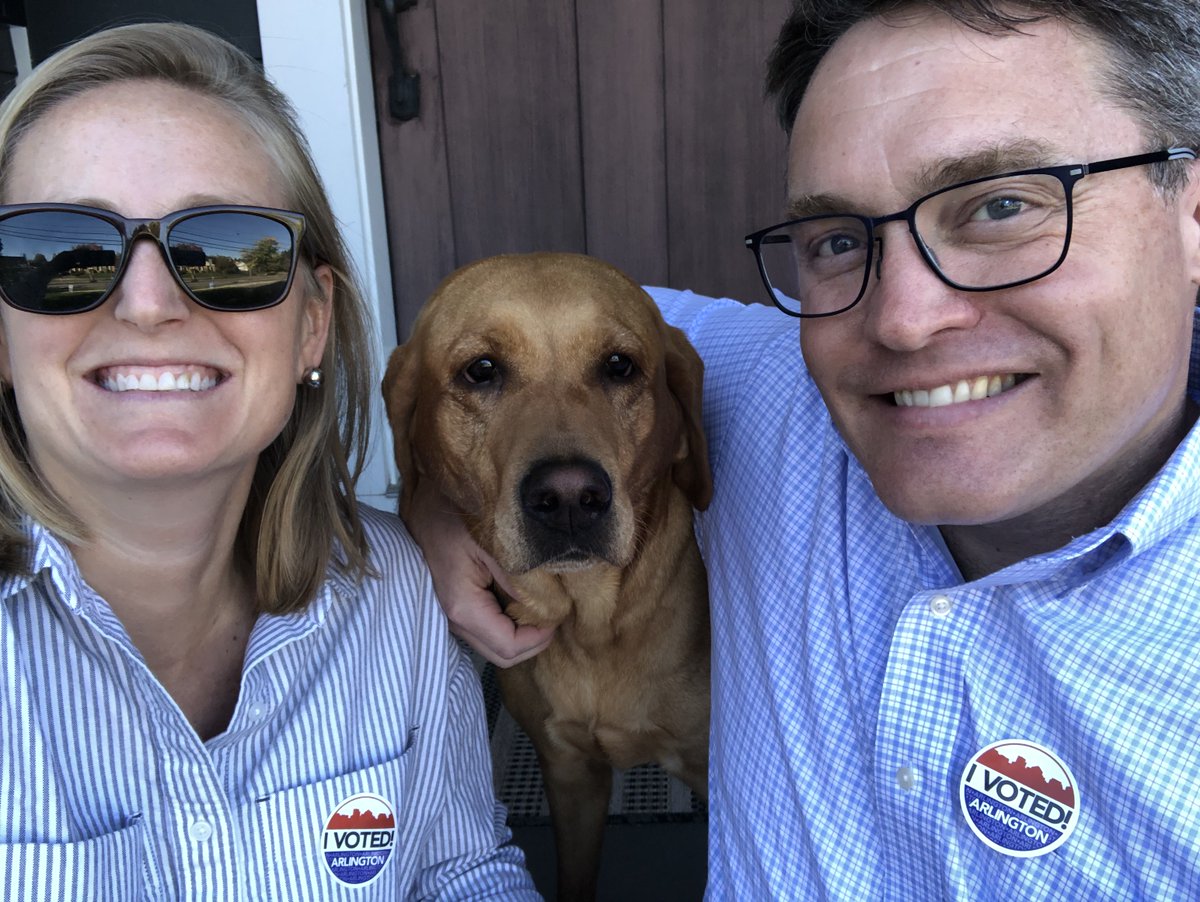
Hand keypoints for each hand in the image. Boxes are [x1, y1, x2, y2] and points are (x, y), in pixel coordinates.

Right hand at [402, 478, 554, 666]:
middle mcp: (454, 619)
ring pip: (495, 641)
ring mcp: (453, 613)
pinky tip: (523, 595)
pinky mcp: (456, 603)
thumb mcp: (493, 542)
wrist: (425, 500)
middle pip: (502, 653)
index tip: (559, 611)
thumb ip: (520, 579)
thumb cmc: (455, 514)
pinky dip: (510, 619)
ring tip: (543, 602)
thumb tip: (550, 609)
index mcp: (463, 607)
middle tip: (556, 610)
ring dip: (522, 630)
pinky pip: (487, 625)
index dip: (540, 636)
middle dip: (534, 639)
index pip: (509, 647)